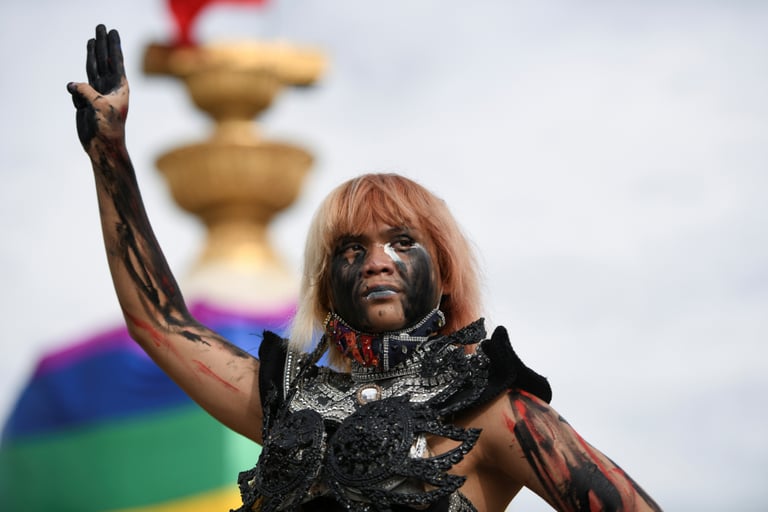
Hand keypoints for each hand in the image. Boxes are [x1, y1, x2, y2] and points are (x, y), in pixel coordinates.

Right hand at [67, 24, 128, 150]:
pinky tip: (79, 102)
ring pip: (92, 69)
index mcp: (120, 88)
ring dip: (91, 55)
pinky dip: (77, 93)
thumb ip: (86, 91)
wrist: (103, 146)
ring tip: (91, 40)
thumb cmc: (109, 127)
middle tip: (100, 27)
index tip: (112, 31)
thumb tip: (71, 84)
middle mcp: (110, 88)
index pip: (116, 61)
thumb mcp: (100, 106)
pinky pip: (78, 91)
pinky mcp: (87, 102)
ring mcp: (98, 94)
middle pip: (104, 60)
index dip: (113, 45)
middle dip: (102, 44)